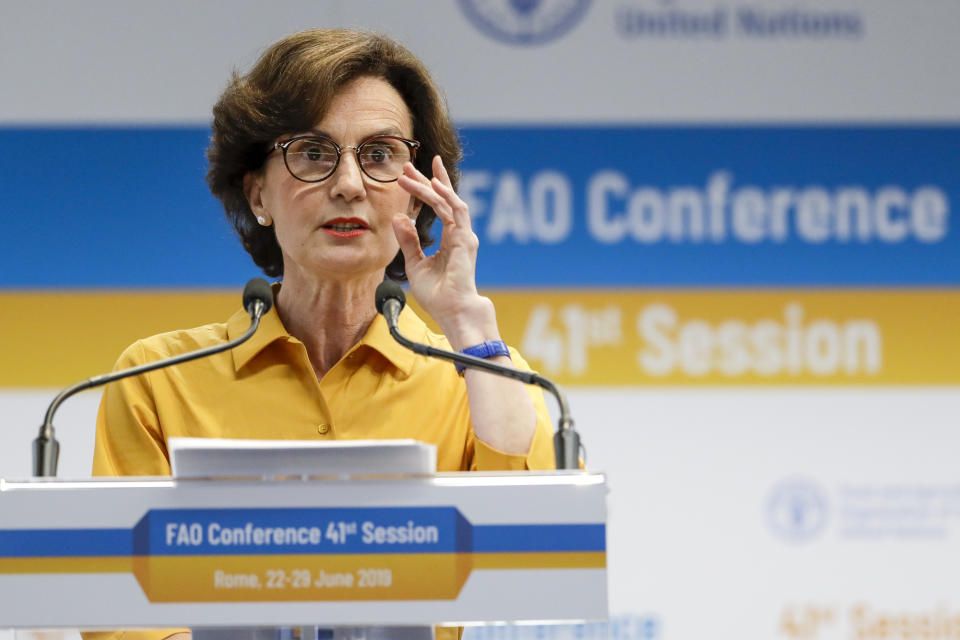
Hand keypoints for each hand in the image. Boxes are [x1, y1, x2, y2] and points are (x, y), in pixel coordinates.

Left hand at [393, 156, 497, 348]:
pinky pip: (455, 211)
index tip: (409, 176)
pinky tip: (432, 185)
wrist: (453, 311)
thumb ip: (409, 241)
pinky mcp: (465, 239)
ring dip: (429, 185)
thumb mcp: (415, 264)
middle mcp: (460, 234)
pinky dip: (444, 196)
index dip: (426, 189)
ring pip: (447, 201)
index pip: (439, 207)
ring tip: (410, 174)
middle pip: (443, 199)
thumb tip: (399, 217)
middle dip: (426, 180)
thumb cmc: (438, 295)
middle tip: (407, 166)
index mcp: (451, 240)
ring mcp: (464, 235)